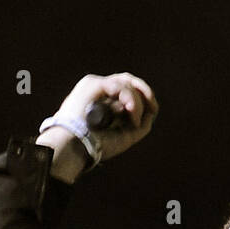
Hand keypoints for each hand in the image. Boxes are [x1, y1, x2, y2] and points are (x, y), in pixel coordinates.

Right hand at [37, 72, 159, 183]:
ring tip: (134, 120)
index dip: (144, 97)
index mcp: (105, 101)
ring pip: (126, 83)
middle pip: (128, 80)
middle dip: (145, 92)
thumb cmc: (97, 145)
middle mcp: (101, 91)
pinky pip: (118, 86)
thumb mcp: (125, 136)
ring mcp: (96, 87)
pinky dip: (128, 99)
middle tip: (153, 107)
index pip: (128, 89)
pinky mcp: (93, 84)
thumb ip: (140, 125)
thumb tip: (151, 113)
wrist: (76, 147)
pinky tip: (129, 112)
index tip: (153, 110)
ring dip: (136, 103)